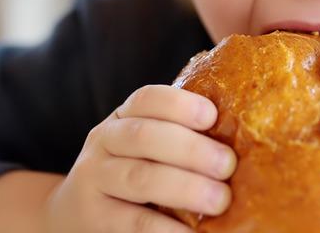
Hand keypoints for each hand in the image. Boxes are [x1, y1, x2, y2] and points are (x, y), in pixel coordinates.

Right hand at [43, 85, 236, 232]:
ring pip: (139, 178)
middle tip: (228, 165)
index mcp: (123, 117)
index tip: (211, 115)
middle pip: (144, 137)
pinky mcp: (93, 217)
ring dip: (184, 188)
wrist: (73, 212)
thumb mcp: (145, 148)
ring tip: (220, 200)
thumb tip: (246, 140)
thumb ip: (179, 138)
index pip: (147, 99)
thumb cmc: (131, 173)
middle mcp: (104, 141)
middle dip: (191, 149)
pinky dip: (165, 229)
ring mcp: (94, 179)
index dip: (179, 104)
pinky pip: (132, 222)